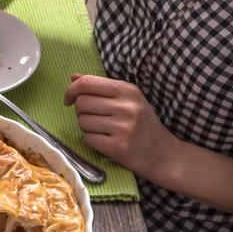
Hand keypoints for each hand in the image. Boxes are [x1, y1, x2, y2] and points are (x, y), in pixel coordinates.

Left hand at [63, 74, 179, 178]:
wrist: (164, 154)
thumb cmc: (142, 124)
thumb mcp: (127, 99)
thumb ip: (100, 87)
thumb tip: (73, 77)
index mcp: (128, 90)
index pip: (87, 83)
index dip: (71, 90)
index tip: (69, 100)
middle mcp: (127, 106)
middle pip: (81, 103)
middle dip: (81, 112)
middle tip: (95, 118)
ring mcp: (124, 127)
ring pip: (82, 121)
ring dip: (87, 127)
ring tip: (104, 130)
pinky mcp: (118, 147)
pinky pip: (87, 139)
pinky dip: (91, 141)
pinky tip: (106, 141)